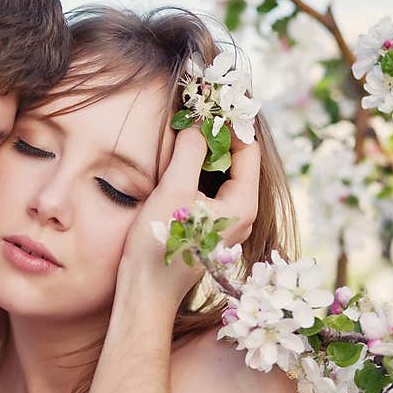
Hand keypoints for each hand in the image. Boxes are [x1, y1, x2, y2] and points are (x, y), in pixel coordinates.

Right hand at [120, 124, 260, 304]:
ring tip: (186, 127)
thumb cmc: (159, 246)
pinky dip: (198, 171)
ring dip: (205, 152)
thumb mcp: (174, 190)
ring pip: (221, 176)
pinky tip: (179, 159)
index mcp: (243, 205)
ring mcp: (226, 224)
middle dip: (217, 134)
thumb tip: (200, 120)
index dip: (232, 121)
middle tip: (198, 108)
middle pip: (236, 161)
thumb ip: (191, 151)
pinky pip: (210, 191)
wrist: (144, 294)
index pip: (247, 148)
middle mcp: (242, 215)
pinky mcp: (209, 230)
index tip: (214, 99)